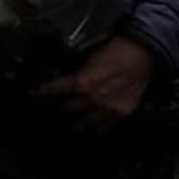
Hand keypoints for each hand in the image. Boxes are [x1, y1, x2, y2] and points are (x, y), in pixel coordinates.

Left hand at [35, 36, 157, 130]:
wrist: (144, 53)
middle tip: (52, 111)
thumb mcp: (91, 57)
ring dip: (77, 121)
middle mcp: (94, 98)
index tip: (35, 94)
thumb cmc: (117, 50)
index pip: (57, 90)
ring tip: (70, 125)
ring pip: (87, 120)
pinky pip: (106, 124)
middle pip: (70, 107)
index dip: (44, 92)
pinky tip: (92, 129)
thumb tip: (68, 79)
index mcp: (83, 82)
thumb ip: (79, 72)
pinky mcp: (123, 112)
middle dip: (60, 108)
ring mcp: (109, 108)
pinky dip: (98, 126)